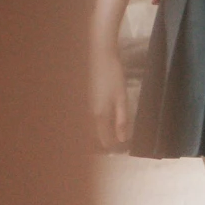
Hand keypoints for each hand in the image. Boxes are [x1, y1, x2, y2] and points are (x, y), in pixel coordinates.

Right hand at [90, 30, 130, 151]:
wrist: (99, 54)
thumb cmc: (113, 75)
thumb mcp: (122, 97)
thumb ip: (122, 119)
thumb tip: (122, 140)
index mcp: (99, 115)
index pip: (104, 140)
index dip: (113, 146)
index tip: (121, 150)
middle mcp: (88, 114)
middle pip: (94, 136)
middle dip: (103, 143)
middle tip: (114, 146)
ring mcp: (84, 106)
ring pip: (89, 128)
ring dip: (97, 134)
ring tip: (108, 136)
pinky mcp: (83, 100)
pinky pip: (87, 118)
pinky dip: (93, 124)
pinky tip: (100, 121)